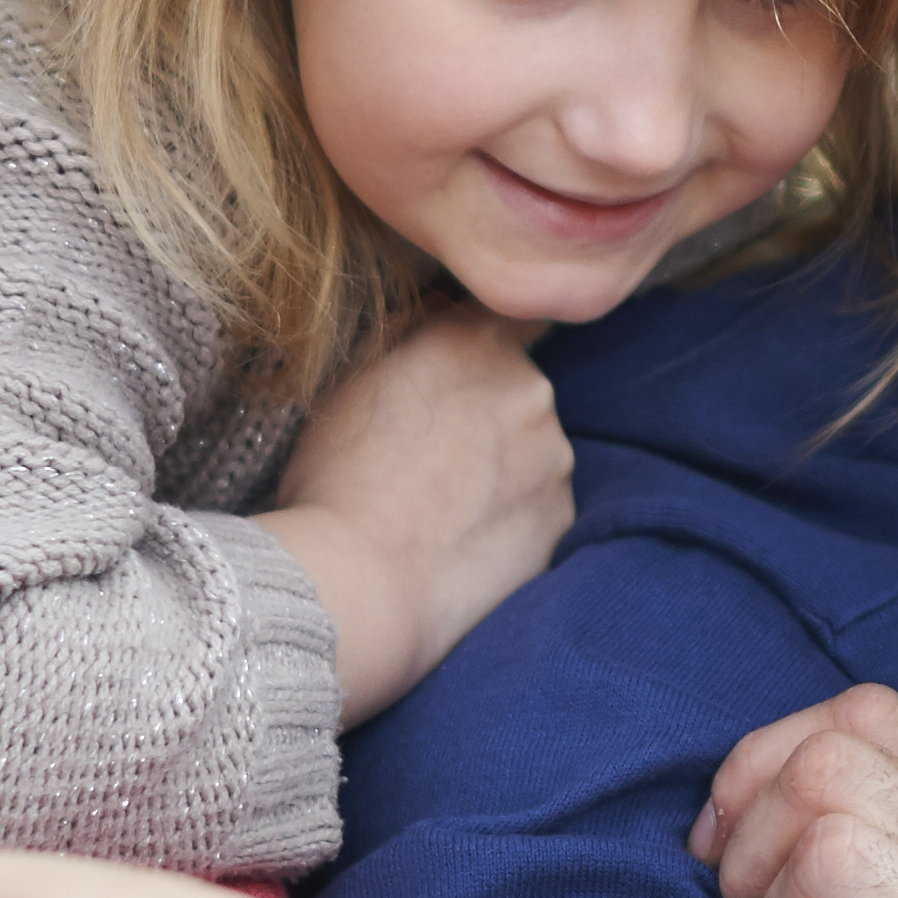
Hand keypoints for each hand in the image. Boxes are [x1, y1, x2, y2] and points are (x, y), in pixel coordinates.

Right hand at [263, 305, 571, 723]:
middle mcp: (531, 389)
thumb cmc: (335, 482)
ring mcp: (555, 458)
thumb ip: (413, 336)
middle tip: (428, 456)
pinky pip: (538, 508)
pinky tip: (462, 544)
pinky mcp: (563, 522)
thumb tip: (441, 313)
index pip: (510, 312)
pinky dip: (510, 520)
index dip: (484, 339)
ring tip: (440, 510)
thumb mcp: (352, 380)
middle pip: (517, 387)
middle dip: (484, 411)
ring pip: (532, 451)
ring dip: (502, 468)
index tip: (460, 366)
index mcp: (474, 340)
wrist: (358, 586)